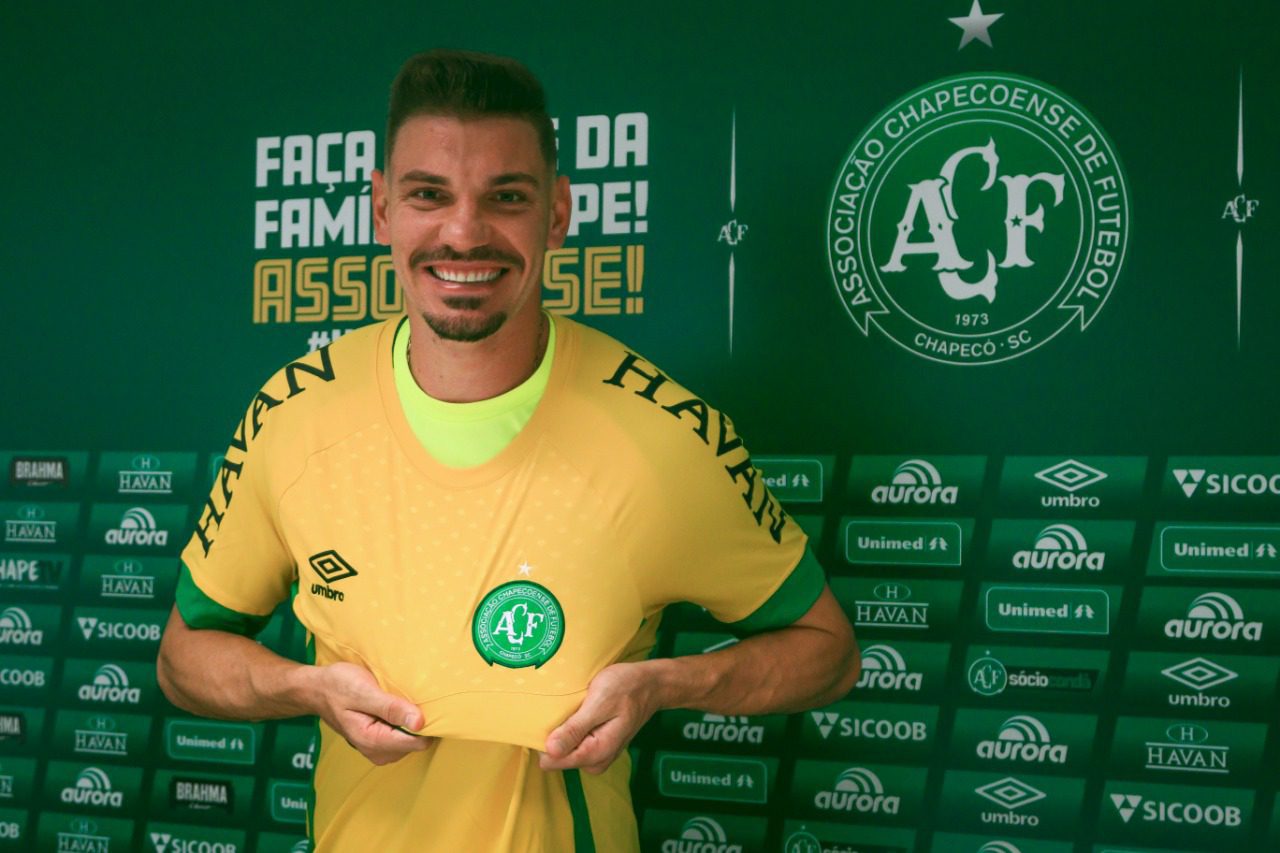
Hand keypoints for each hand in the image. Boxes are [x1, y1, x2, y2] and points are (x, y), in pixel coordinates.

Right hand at [311, 662, 435, 765]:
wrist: (317, 690)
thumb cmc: (338, 686)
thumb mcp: (364, 691)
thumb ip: (391, 708)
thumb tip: (420, 723)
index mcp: (373, 740)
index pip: (417, 743)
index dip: (427, 723)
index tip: (427, 704)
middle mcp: (377, 752)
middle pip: (416, 743)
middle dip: (418, 722)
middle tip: (407, 697)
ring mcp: (377, 750)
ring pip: (411, 741)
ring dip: (410, 722)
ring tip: (398, 700)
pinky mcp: (378, 743)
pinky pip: (402, 737)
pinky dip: (402, 723)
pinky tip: (394, 707)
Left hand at [539, 662, 660, 774]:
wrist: (650, 684)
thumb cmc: (626, 688)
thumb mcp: (599, 703)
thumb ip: (575, 729)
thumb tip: (550, 751)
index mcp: (596, 753)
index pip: (552, 761)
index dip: (544, 740)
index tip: (548, 718)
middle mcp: (596, 761)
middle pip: (557, 757)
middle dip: (555, 734)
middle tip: (566, 708)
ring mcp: (597, 756)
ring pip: (564, 750)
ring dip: (564, 730)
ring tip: (574, 707)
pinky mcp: (597, 747)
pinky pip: (573, 743)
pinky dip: (572, 728)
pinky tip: (579, 711)